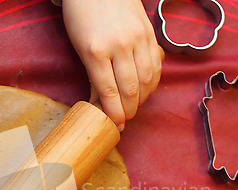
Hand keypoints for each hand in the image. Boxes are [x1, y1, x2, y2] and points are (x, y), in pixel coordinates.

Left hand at [62, 0, 161, 129]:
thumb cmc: (83, 16)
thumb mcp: (80, 47)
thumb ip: (93, 75)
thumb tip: (101, 103)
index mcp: (96, 50)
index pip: (109, 92)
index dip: (114, 113)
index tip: (116, 125)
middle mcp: (120, 45)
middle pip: (130, 90)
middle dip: (128, 111)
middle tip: (125, 119)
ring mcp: (138, 39)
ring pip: (147, 80)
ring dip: (142, 99)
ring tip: (134, 106)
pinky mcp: (150, 34)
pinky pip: (157, 65)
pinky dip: (153, 82)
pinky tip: (146, 89)